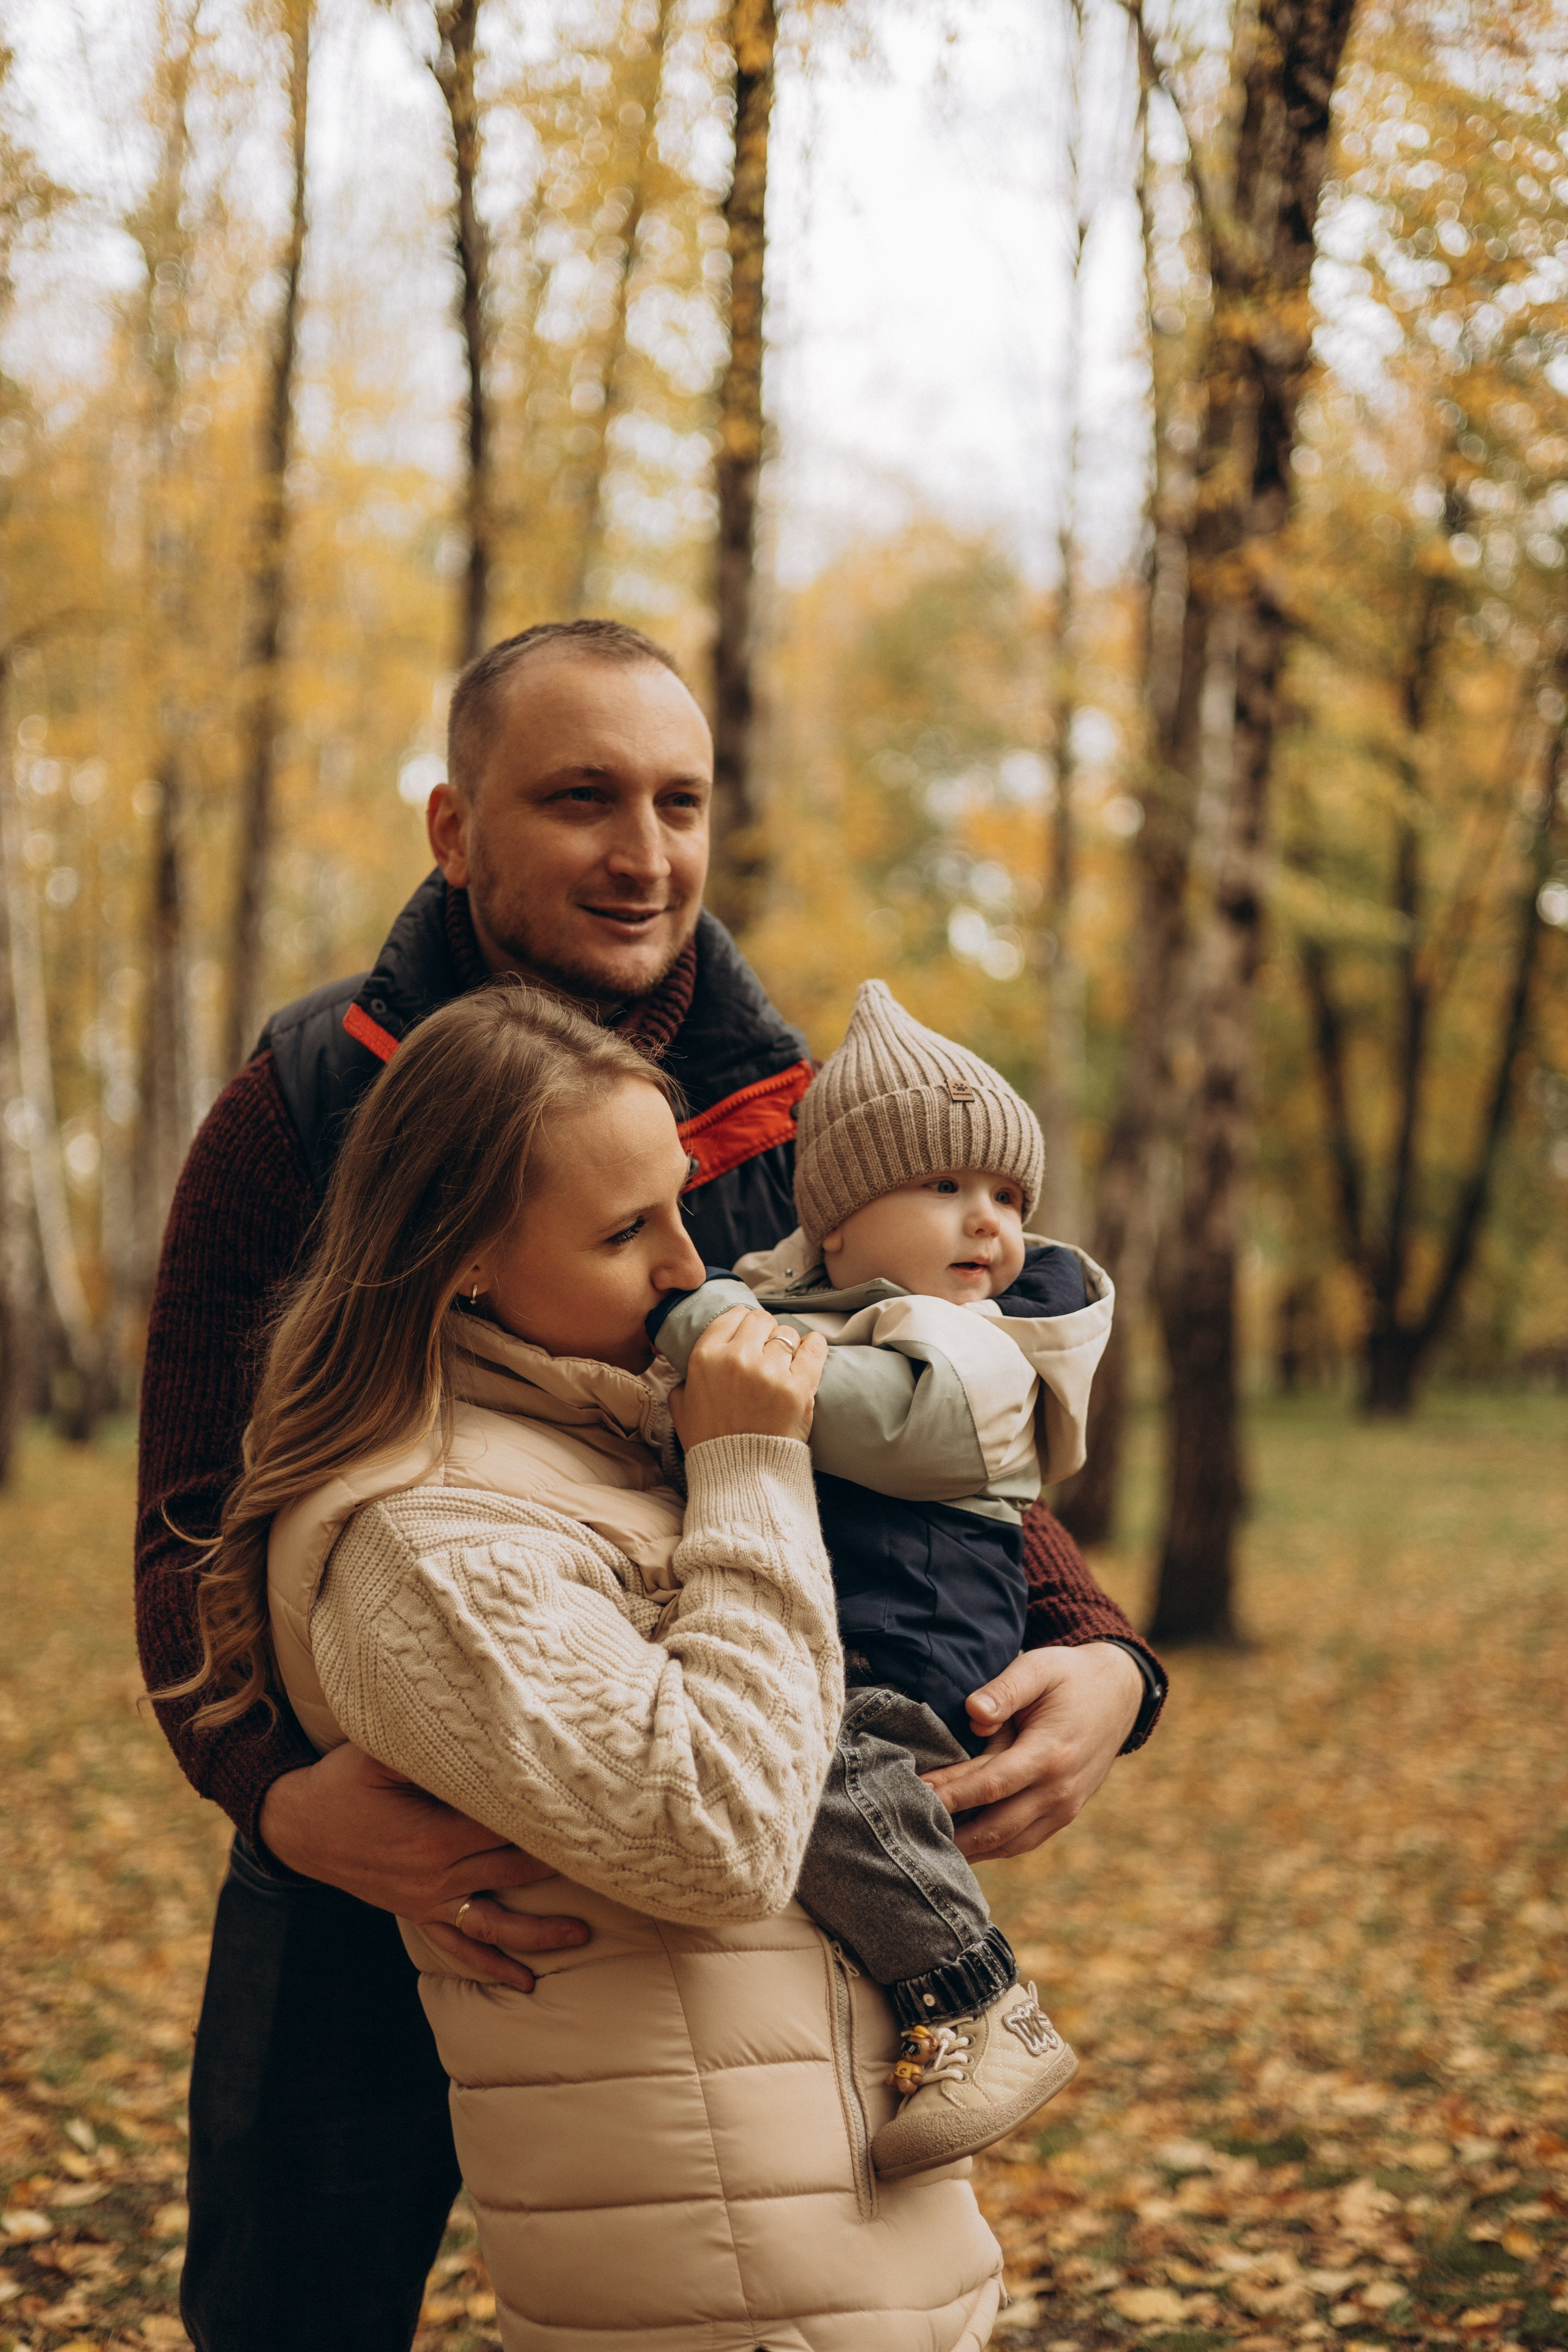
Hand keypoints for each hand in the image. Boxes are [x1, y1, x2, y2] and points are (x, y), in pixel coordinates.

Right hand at [258, 1742, 589, 1992]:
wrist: (296, 1826)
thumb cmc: (340, 1781)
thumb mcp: (374, 1753)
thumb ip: (420, 1745)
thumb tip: (467, 1724)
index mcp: (433, 1835)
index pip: (503, 1825)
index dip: (544, 1819)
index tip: (587, 1812)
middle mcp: (436, 1876)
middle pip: (512, 1870)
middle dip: (561, 1867)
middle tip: (610, 1862)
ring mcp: (428, 1900)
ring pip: (495, 1923)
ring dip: (540, 1932)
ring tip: (584, 1936)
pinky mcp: (418, 1913)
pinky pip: (458, 1948)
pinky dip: (490, 1965)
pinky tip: (524, 1983)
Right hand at [668, 1304, 827, 1449]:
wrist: (741, 1477)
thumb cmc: (711, 1442)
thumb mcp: (682, 1407)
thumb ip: (686, 1378)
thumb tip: (694, 1366)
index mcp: (706, 1358)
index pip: (732, 1316)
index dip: (742, 1324)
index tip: (749, 1336)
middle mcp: (736, 1358)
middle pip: (760, 1320)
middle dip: (765, 1333)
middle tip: (767, 1351)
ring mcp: (769, 1372)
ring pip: (787, 1334)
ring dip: (787, 1346)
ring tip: (785, 1364)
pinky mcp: (798, 1387)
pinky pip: (814, 1348)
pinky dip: (814, 1347)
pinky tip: (811, 1350)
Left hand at [921, 1642, 1144, 1861]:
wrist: (1119, 1695)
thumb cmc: (1069, 1676)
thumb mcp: (1039, 1668)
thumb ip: (1005, 1690)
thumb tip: (973, 1715)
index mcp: (1051, 1753)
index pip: (991, 1784)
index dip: (952, 1795)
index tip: (915, 1796)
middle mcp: (1060, 1790)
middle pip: (997, 1826)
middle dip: (952, 1832)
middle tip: (909, 1830)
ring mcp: (1065, 1808)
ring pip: (1009, 1843)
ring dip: (969, 1850)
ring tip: (927, 1846)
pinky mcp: (1064, 1814)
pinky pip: (1024, 1841)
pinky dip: (991, 1849)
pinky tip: (961, 1847)